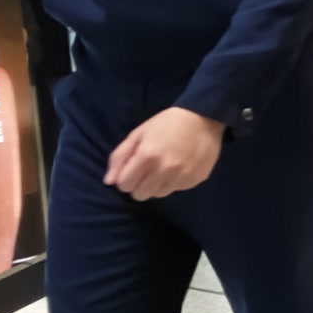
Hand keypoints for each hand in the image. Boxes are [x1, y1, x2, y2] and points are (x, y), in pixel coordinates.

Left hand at [106, 107, 223, 200]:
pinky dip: (174, 182)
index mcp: (147, 156)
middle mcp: (164, 170)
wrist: (203, 118)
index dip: (126, 177)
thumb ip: (120, 157)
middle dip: (139, 184)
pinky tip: (179, 167)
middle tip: (147, 169)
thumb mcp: (138, 133)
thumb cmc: (166, 123)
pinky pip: (176, 190)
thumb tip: (109, 182)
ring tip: (164, 168)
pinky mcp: (195, 180)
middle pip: (140, 195)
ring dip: (156, 185)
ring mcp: (181, 177)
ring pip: (158, 195)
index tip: (133, 168)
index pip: (124, 185)